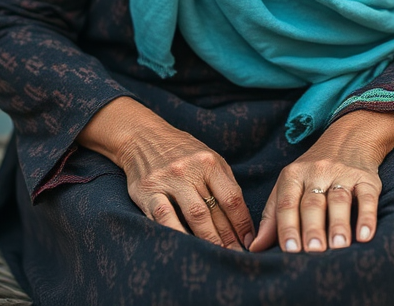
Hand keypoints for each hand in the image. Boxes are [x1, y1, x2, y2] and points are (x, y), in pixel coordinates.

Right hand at [78, 97, 254, 249]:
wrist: (143, 136)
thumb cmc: (181, 151)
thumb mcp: (207, 157)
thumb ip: (224, 183)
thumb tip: (242, 220)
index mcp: (209, 161)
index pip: (231, 198)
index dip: (242, 223)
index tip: (250, 242)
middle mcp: (189, 169)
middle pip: (213, 210)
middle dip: (227, 238)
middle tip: (236, 256)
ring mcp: (168, 180)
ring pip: (193, 216)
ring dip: (208, 240)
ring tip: (217, 256)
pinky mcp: (148, 191)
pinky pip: (164, 217)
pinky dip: (177, 234)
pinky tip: (186, 248)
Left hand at [250, 110, 393, 253]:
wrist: (349, 137)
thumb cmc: (313, 171)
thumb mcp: (289, 184)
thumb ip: (272, 215)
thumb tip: (255, 249)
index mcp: (293, 175)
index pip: (288, 203)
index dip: (288, 226)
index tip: (290, 250)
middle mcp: (317, 172)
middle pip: (312, 203)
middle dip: (312, 227)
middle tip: (313, 251)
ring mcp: (342, 174)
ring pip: (339, 199)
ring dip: (338, 224)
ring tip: (339, 246)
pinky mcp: (366, 178)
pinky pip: (367, 196)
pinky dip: (367, 216)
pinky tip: (366, 235)